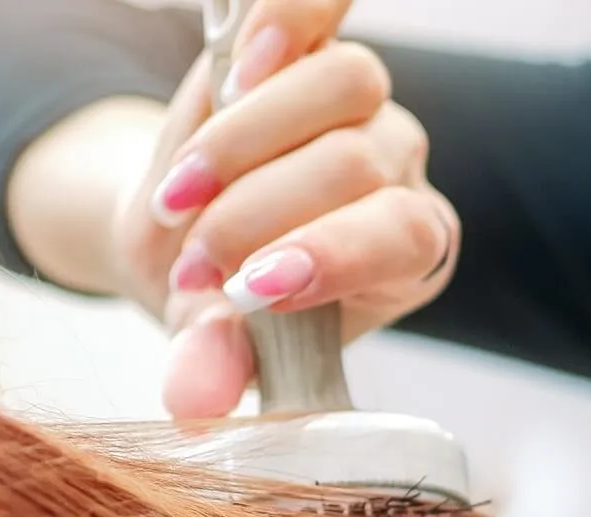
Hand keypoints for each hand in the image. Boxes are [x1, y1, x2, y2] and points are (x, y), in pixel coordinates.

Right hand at [108, 0, 458, 417]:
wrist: (190, 244)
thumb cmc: (226, 305)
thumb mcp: (218, 343)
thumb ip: (217, 365)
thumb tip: (194, 403)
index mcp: (408, 254)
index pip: (403, 234)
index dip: (333, 254)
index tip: (252, 289)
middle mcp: (401, 172)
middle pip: (360, 159)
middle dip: (259, 212)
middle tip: (191, 260)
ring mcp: (362, 106)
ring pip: (347, 82)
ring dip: (249, 133)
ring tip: (182, 183)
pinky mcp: (307, 53)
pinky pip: (320, 11)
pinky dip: (285, 18)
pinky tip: (238, 48)